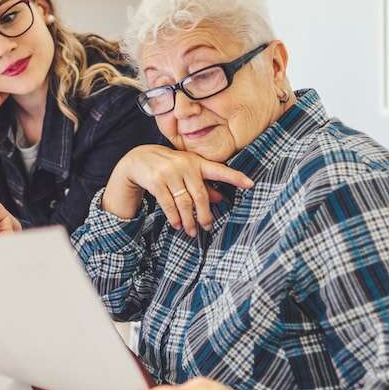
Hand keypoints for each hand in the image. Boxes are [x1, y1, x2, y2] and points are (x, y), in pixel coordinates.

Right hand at [102, 145, 253, 236]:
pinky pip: (168, 204)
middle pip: (200, 195)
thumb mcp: (186, 172)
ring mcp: (169, 173)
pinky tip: (177, 224)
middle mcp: (184, 165)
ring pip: (184, 202)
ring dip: (188, 220)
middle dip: (204, 214)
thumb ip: (203, 185)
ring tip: (191, 231)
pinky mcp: (156, 181)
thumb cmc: (168, 167)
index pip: (219, 170)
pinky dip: (174, 217)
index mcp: (196, 162)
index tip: (251, 184)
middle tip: (207, 227)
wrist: (138, 159)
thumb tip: (221, 200)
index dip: (235, 177)